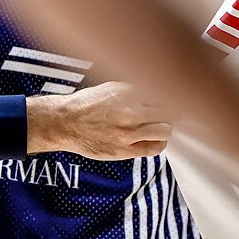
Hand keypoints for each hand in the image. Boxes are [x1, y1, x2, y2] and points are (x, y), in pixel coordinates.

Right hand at [26, 81, 170, 158]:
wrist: (64, 123)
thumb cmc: (87, 105)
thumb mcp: (112, 88)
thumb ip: (136, 91)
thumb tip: (161, 93)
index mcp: (127, 92)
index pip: (164, 93)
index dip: (172, 95)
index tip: (174, 99)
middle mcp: (129, 111)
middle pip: (169, 111)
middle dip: (171, 111)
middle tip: (169, 113)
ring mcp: (127, 132)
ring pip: (165, 130)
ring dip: (166, 127)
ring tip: (160, 127)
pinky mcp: (123, 150)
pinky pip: (154, 149)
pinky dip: (159, 144)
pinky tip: (154, 140)